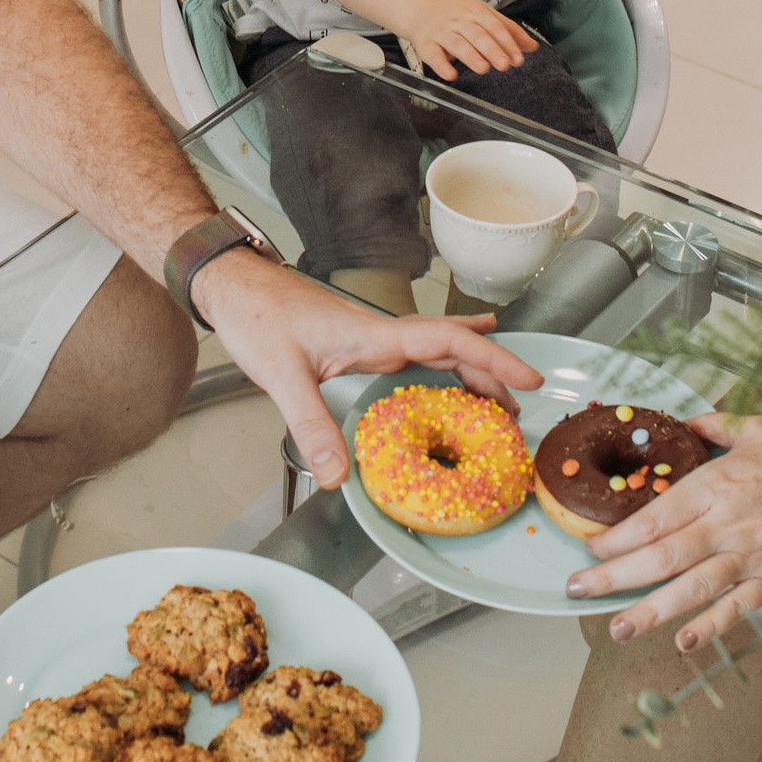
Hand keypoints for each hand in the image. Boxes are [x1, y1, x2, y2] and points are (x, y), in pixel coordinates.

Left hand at [189, 250, 543, 487]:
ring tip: (502, 400)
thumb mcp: (281, 375)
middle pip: (455, 348)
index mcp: (374, 334)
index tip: (528, 380)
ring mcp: (373, 338)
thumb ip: (310, 425)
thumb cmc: (256, 314)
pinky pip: (416, 356)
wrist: (233, 285)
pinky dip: (445, 363)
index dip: (493, 359)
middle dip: (494, 373)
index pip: (449, 341)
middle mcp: (381, 333)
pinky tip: (456, 367)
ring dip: (473, 371)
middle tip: (523, 406)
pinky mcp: (360, 345)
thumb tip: (337, 477)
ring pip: (438, 351)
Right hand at [399, 0, 537, 79]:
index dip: (507, 43)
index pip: (494, 27)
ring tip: (483, 68)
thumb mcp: (483, 14)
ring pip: (457, 43)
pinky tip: (451, 75)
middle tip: (505, 65)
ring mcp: (441, 32)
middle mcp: (459, 20)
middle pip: (477, 35)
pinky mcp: (425, 44)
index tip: (518, 59)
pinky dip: (441, 65)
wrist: (420, 5)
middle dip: (491, 49)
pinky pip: (433, 55)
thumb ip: (508, 30)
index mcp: (476, 12)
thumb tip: (532, 47)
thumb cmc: (457, 13)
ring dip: (470, 56)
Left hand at [564, 413, 761, 651]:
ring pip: (691, 588)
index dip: (616, 537)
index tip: (589, 548)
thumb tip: (686, 423)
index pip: (652, 516)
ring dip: (651, 612)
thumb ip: (715, 427)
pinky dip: (712, 627)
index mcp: (717, 484)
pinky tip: (686, 642)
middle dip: (614, 577)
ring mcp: (753, 556)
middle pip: (660, 556)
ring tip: (618, 629)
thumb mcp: (760, 427)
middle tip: (579, 591)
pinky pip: (739, 609)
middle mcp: (728, 523)